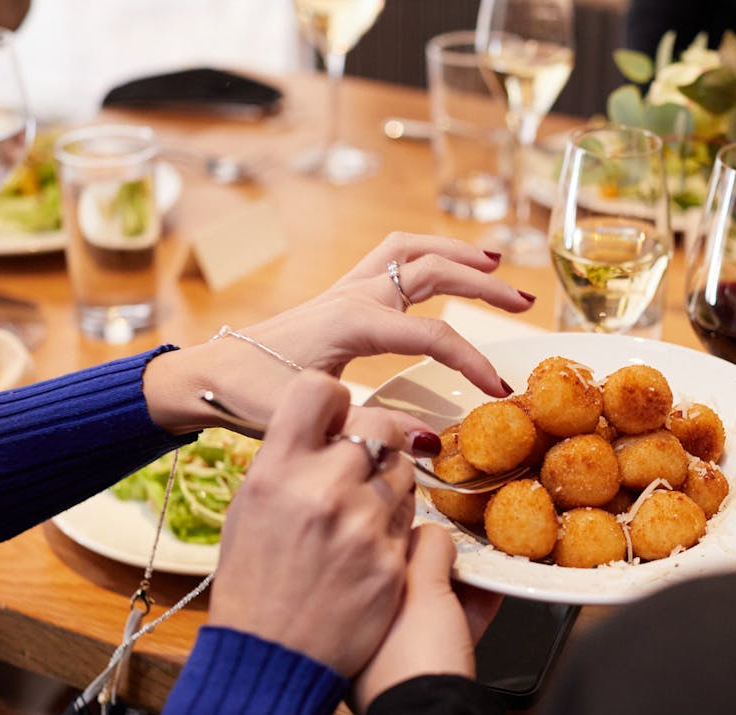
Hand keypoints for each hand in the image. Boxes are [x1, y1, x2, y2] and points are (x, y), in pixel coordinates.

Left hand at [143, 232, 533, 450]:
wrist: (211, 373)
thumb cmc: (250, 396)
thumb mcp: (312, 420)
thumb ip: (371, 430)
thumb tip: (428, 443)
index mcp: (353, 324)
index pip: (433, 334)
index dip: (473, 361)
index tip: (500, 389)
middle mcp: (354, 296)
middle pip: (434, 271)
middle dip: (483, 286)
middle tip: (524, 304)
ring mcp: (347, 288)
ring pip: (412, 251)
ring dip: (457, 252)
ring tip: (496, 264)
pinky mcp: (342, 293)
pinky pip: (393, 257)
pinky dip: (428, 252)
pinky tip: (447, 264)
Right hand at [207, 371, 415, 675]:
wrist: (273, 658)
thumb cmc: (253, 583)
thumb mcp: (248, 508)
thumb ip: (286, 459)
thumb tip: (324, 425)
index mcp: (276, 471)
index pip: (319, 389)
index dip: (332, 398)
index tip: (334, 416)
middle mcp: (322, 490)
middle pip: (378, 421)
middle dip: (374, 436)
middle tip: (360, 460)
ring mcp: (363, 526)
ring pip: (404, 467)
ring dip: (389, 478)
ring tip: (359, 509)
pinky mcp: (393, 560)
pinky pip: (412, 516)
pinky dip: (395, 521)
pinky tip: (369, 543)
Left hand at [351, 524, 501, 713]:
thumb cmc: (414, 663)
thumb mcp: (422, 588)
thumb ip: (427, 550)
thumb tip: (434, 532)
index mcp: (348, 613)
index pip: (374, 558)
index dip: (402, 535)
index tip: (426, 521)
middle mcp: (369, 635)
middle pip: (405, 579)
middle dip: (436, 559)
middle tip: (457, 542)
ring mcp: (399, 653)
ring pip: (432, 603)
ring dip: (460, 582)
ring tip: (482, 562)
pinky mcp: (431, 668)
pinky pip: (452, 627)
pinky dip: (473, 607)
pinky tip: (494, 588)